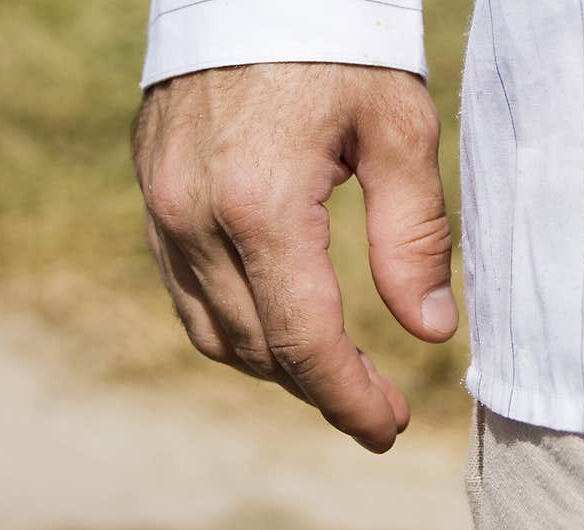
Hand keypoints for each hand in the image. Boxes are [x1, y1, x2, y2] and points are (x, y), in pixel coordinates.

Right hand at [132, 63, 456, 452]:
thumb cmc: (338, 44)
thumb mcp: (397, 128)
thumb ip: (414, 236)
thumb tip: (428, 330)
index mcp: (262, 203)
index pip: (305, 341)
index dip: (349, 399)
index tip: (387, 430)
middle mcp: (197, 219)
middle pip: (259, 347)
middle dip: (321, 389)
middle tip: (376, 404)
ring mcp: (165, 212)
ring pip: (216, 333)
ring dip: (276, 366)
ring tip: (331, 372)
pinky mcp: (154, 200)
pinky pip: (188, 295)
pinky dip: (236, 327)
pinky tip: (276, 327)